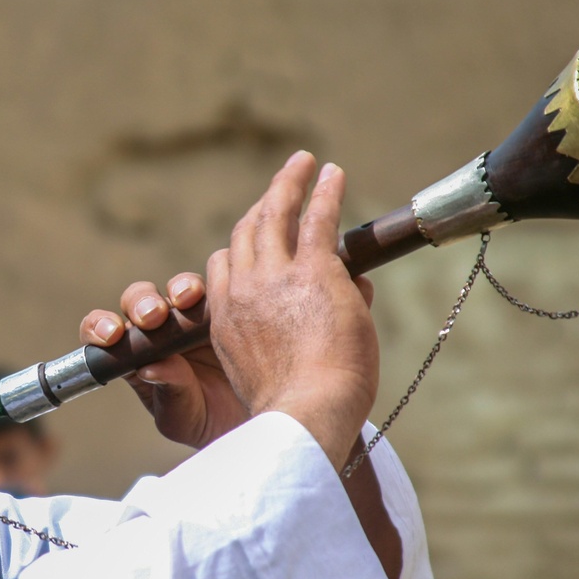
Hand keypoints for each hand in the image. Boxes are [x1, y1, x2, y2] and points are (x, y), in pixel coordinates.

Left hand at [78, 274, 250, 449]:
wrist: (255, 419)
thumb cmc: (206, 422)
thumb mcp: (181, 418)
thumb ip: (167, 392)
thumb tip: (150, 369)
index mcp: (133, 357)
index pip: (103, 333)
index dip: (99, 327)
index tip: (111, 336)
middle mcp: (157, 331)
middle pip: (138, 301)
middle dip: (141, 303)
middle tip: (152, 317)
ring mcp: (190, 317)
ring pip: (176, 288)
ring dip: (178, 287)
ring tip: (185, 300)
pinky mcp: (221, 309)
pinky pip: (215, 290)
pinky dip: (213, 288)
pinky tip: (215, 297)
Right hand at [207, 151, 377, 469]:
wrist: (302, 414)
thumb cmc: (293, 409)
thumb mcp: (269, 370)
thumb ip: (297, 329)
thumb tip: (353, 291)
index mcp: (225, 317)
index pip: (224, 266)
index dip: (243, 247)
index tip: (261, 236)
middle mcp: (242, 289)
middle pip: (246, 232)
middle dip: (263, 203)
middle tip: (281, 184)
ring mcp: (274, 277)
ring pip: (275, 214)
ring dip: (289, 183)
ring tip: (303, 163)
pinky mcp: (312, 271)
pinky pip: (316, 218)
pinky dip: (324, 191)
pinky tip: (332, 172)